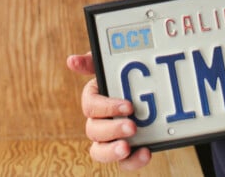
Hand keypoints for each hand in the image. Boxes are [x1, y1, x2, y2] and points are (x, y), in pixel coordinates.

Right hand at [66, 52, 152, 169]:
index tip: (129, 106)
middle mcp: (98, 122)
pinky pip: (123, 163)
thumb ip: (94, 61)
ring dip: (111, 151)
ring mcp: (110, 139)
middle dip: (112, 129)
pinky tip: (146, 152)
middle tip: (132, 126)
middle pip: (94, 130)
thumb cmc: (126, 76)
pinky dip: (133, 161)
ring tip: (127, 147)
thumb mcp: (112, 65)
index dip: (107, 107)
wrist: (151, 92)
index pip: (90, 106)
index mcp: (94, 100)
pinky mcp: (126, 152)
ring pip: (100, 151)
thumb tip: (72, 61)